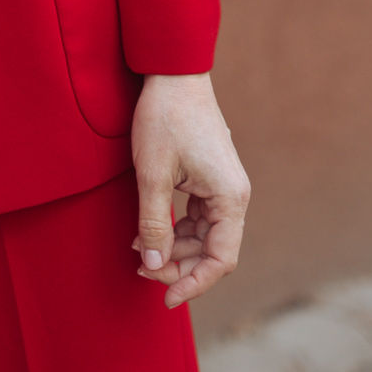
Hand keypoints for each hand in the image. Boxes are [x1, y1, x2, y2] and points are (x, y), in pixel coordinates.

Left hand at [132, 72, 248, 308]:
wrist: (173, 73)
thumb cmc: (164, 118)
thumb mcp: (152, 174)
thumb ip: (154, 224)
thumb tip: (154, 266)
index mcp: (230, 198)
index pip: (221, 260)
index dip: (193, 283)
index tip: (165, 298)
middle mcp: (233, 196)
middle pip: (213, 251)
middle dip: (178, 266)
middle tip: (140, 270)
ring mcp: (223, 187)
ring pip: (204, 237)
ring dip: (174, 248)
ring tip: (137, 249)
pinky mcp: (210, 179)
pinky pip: (198, 218)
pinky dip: (175, 229)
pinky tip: (146, 230)